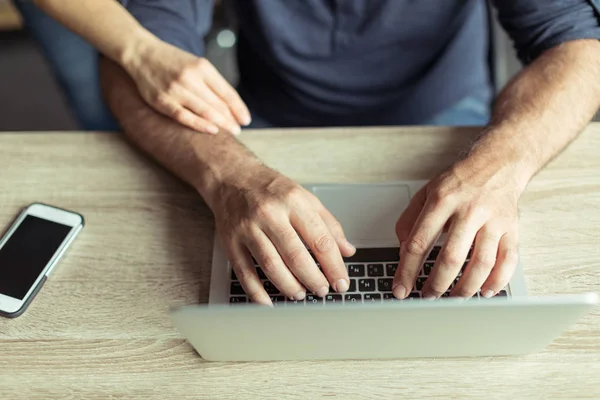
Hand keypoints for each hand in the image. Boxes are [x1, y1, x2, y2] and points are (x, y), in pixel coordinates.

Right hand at [124, 39, 250, 134]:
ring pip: (204, 111)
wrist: (141, 54)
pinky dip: (199, 125)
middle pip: (217, 103)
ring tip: (230, 133)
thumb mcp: (196, 64)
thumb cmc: (174, 62)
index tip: (246, 120)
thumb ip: (212, 82)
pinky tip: (212, 131)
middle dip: (231, 119)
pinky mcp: (162, 101)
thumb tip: (231, 106)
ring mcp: (175, 89)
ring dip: (220, 124)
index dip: (238, 108)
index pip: (226, 92)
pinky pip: (184, 116)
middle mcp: (190, 77)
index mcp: (202, 67)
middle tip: (238, 131)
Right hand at [210, 163, 355, 304]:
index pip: (320, 240)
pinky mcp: (231, 242)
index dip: (334, 266)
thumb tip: (347, 251)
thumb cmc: (271, 189)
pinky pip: (245, 273)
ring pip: (271, 266)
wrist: (232, 177)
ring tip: (300, 294)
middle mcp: (270, 214)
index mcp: (294, 202)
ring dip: (289, 286)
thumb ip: (328, 224)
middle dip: (313, 280)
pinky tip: (269, 302)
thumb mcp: (305, 198)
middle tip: (322, 291)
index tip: (341, 283)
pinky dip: (257, 292)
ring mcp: (248, 229)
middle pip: (296, 256)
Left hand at [393, 157, 522, 299]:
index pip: (419, 242)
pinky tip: (484, 292)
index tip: (400, 289)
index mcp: (442, 201)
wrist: (498, 163)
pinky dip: (496, 281)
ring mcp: (493, 221)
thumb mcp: (426, 192)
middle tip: (427, 298)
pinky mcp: (512, 229)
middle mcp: (469, 211)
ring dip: (465, 288)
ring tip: (452, 299)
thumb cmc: (459, 181)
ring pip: (481, 264)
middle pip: (451, 258)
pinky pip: (508, 261)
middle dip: (436, 285)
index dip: (407, 270)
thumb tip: (403, 252)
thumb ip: (410, 221)